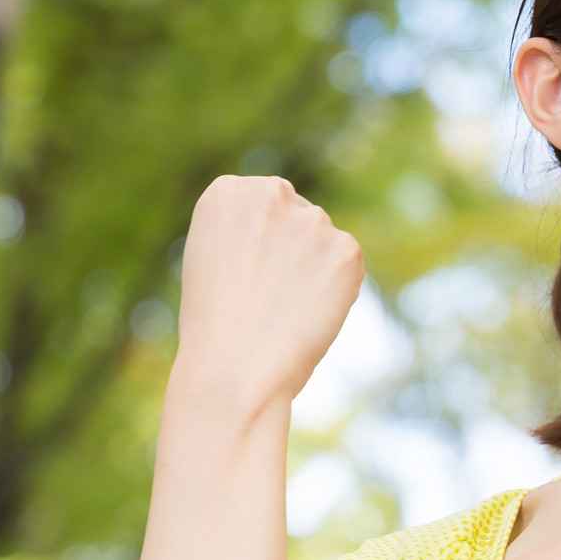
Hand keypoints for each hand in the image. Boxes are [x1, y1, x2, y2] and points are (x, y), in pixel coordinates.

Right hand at [172, 175, 363, 410]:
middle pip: (298, 213)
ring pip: (324, 241)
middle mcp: (269, 193)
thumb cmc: (215, 325)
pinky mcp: (346, 248)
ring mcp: (311, 219)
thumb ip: (247, 230)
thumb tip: (288, 230)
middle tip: (273, 294)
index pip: (264, 201)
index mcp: (227, 191)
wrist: (235, 367)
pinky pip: (348, 265)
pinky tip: (309, 312)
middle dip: (294, 248)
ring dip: (316, 269)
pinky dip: (338, 289)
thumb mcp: (212, 258)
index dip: (263, 242)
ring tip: (286, 308)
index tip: (251, 271)